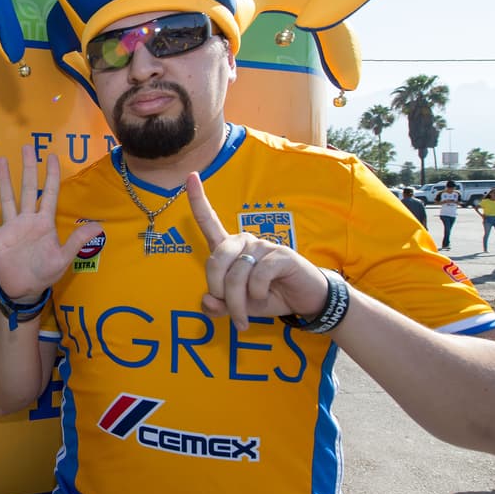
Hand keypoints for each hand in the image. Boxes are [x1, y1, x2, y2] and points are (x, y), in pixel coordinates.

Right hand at [0, 146, 102, 300]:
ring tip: (1, 161)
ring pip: (7, 199)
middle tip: (26, 147)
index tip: (51, 156)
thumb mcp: (63, 258)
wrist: (24, 290)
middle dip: (28, 168)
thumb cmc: (44, 274)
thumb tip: (99, 227)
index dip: (51, 175)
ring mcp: (11, 227)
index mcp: (44, 223)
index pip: (50, 193)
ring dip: (4, 180)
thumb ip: (77, 241)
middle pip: (28, 189)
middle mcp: (27, 220)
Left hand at [185, 171, 329, 330]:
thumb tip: (207, 300)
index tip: (189, 176)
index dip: (198, 200)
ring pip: (236, 274)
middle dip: (219, 293)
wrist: (305, 301)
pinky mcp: (280, 254)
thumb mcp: (239, 307)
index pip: (210, 221)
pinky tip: (265, 296)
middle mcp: (244, 241)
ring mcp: (263, 245)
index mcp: (231, 248)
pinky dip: (257, 294)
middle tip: (231, 312)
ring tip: (245, 317)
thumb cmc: (268, 296)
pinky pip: (257, 276)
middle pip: (216, 261)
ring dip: (238, 302)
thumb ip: (219, 305)